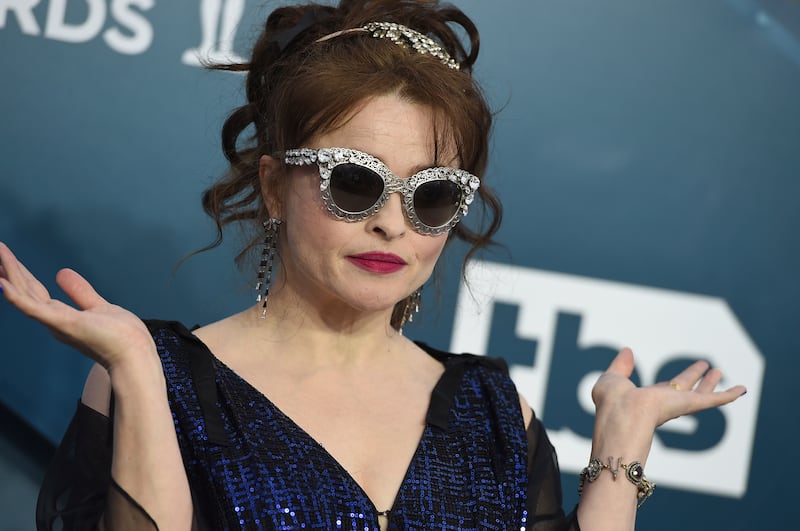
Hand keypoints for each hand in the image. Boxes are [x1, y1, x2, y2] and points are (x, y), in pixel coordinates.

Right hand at [0, 242, 156, 370]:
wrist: (135, 356)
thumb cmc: (122, 338)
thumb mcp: (98, 307)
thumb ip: (79, 292)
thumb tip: (60, 273)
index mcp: (61, 317)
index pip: (35, 291)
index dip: (19, 274)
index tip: (5, 257)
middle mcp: (53, 321)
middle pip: (27, 289)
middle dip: (9, 269)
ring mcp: (57, 322)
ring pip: (27, 294)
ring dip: (9, 274)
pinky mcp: (64, 323)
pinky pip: (35, 309)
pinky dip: (17, 298)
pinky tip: (3, 284)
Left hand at [592, 348, 746, 429]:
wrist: (622, 413)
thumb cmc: (612, 402)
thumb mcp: (613, 378)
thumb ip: (621, 366)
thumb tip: (627, 351)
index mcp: (646, 399)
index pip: (665, 389)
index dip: (674, 382)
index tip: (684, 374)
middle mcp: (664, 404)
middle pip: (685, 390)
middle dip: (695, 379)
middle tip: (708, 368)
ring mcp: (678, 405)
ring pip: (700, 394)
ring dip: (710, 383)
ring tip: (719, 371)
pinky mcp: (690, 405)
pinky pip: (715, 400)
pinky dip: (729, 395)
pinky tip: (741, 389)